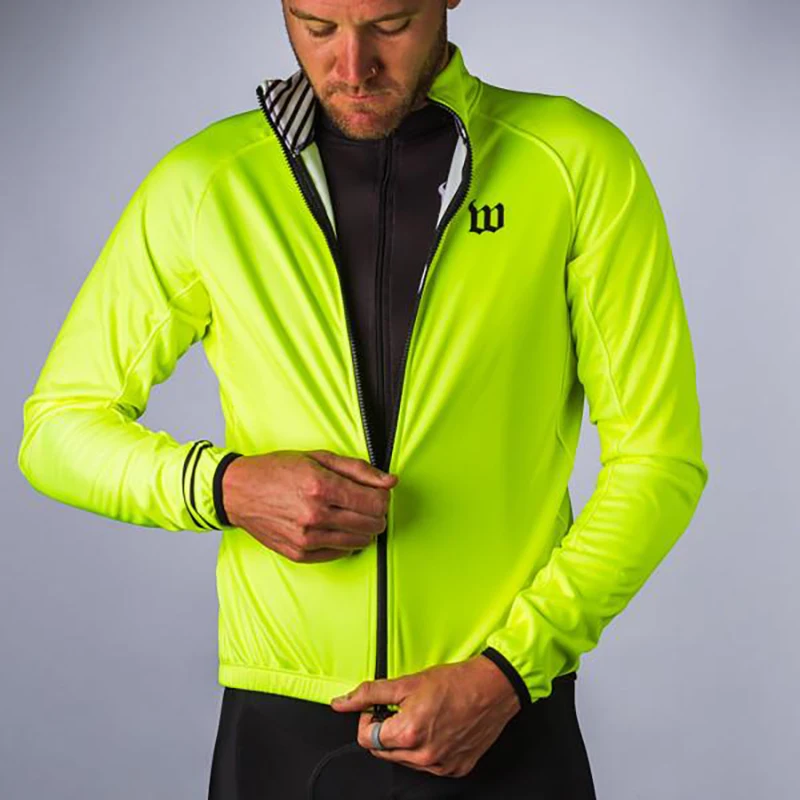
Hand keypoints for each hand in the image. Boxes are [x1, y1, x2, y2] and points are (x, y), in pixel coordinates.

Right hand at [221, 449, 397, 562]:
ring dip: (365, 530)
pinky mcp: (300, 554)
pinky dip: (347, 542)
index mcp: (322, 486)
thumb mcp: (319, 457)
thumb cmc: (277, 470)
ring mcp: (307, 538)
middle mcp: (315, 515)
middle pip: (371, 524)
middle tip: (367, 504)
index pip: (375, 502)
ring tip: (353, 515)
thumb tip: (391, 481)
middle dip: (377, 514)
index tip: (379, 493)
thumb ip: (359, 469)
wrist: (239, 491)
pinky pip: (340, 554)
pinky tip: (338, 527)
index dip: (384, 498)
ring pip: (359, 542)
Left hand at [329, 655, 521, 777]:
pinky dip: (425, 748)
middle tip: (403, 709)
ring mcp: (440, 766)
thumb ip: (370, 693)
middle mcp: (423, 756)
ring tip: (423, 716)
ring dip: (405, 740)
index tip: (379, 708)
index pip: (366, 739)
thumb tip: (342, 703)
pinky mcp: (455, 769)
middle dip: (386, 730)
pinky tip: (437, 728)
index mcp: (408, 734)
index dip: (368, 719)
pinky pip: (427, 765)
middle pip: (383, 751)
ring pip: (404, 759)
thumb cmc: (455, 682)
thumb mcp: (407, 682)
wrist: (493, 689)